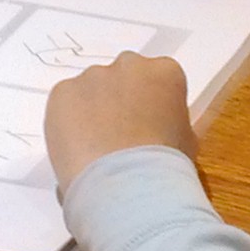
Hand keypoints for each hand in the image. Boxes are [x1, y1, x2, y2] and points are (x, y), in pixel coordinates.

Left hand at [45, 52, 195, 186]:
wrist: (127, 185)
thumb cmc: (163, 167)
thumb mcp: (187, 142)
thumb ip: (174, 123)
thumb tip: (167, 129)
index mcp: (164, 72)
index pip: (157, 79)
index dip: (150, 105)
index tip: (145, 126)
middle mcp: (129, 65)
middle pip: (121, 78)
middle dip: (119, 101)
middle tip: (118, 137)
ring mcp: (93, 77)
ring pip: (90, 90)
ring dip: (91, 111)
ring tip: (96, 149)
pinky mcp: (62, 92)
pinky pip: (64, 103)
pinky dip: (67, 122)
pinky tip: (78, 149)